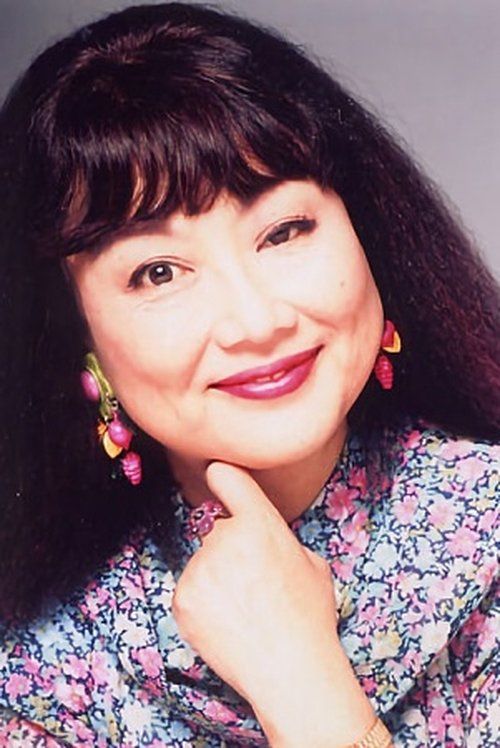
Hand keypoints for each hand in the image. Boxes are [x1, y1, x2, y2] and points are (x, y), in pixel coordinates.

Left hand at [172, 462, 375, 745]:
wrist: (291, 672)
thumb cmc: (309, 618)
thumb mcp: (312, 564)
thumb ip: (278, 538)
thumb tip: (262, 535)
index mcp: (260, 523)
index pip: (226, 475)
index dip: (222, 476)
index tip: (217, 478)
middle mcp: (224, 538)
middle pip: (217, 530)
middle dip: (229, 549)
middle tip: (252, 584)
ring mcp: (199, 568)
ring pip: (203, 562)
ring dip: (215, 579)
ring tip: (243, 610)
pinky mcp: (181, 598)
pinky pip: (188, 590)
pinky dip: (201, 604)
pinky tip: (226, 623)